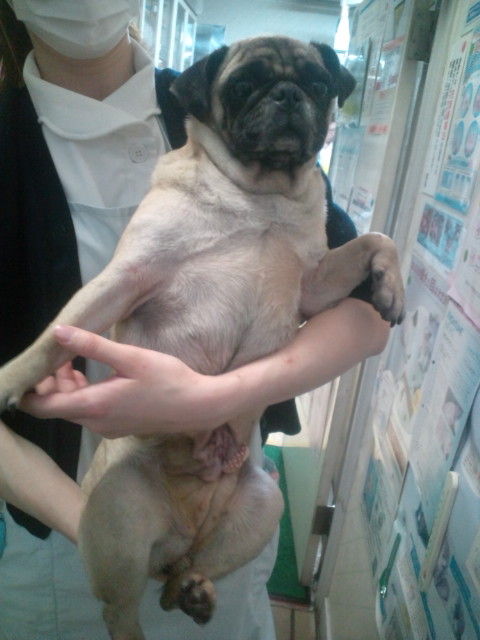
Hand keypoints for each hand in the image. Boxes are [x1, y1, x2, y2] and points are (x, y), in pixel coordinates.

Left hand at [20, 325, 227, 437]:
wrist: (199, 406)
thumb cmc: (168, 380)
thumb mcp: (131, 357)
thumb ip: (92, 345)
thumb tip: (58, 332)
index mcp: (94, 406)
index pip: (41, 407)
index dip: (28, 389)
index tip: (34, 367)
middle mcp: (95, 423)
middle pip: (55, 406)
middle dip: (50, 382)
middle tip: (60, 354)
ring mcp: (107, 428)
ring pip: (73, 409)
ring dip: (67, 387)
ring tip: (74, 360)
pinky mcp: (118, 427)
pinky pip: (89, 413)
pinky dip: (84, 395)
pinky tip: (93, 376)